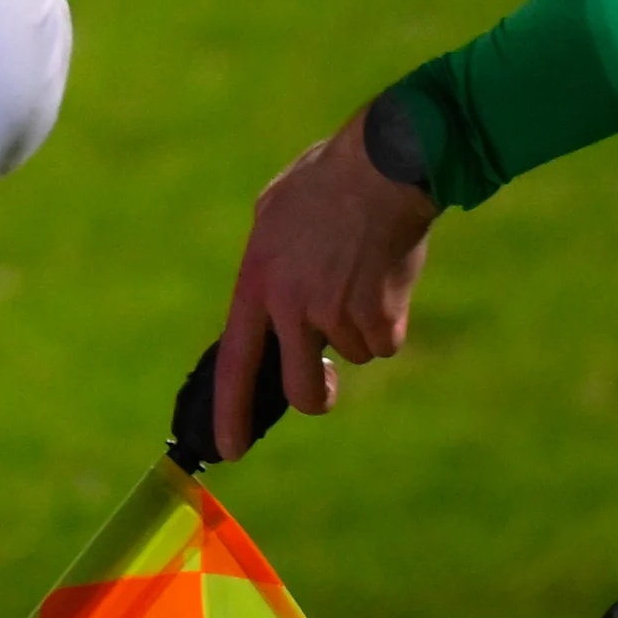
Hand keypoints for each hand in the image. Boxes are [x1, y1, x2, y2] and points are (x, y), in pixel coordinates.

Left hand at [212, 109, 433, 459]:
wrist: (380, 167)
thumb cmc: (325, 184)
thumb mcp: (274, 220)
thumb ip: (270, 269)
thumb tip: (270, 306)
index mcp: (256, 283)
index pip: (234, 361)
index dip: (230, 410)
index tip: (227, 450)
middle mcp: (289, 306)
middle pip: (300, 390)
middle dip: (316, 394)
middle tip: (325, 378)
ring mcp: (334, 313)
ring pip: (353, 356)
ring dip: (362, 329)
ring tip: (360, 276)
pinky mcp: (379, 316)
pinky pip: (385, 341)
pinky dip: (390, 319)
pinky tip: (384, 276)